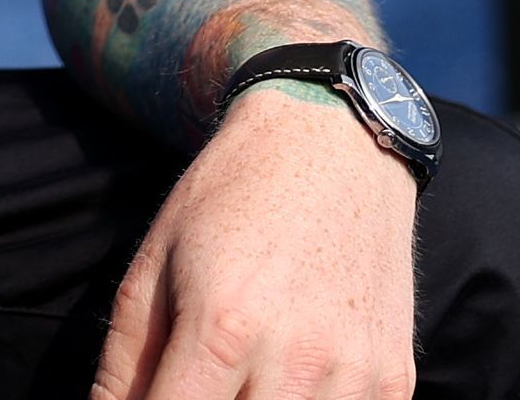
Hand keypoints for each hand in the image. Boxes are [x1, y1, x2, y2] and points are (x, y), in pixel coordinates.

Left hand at [95, 84, 423, 399]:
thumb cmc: (232, 197)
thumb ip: (125, 361)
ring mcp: (353, 374)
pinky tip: (297, 374)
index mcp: (223, 328)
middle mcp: (294, 359)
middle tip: (201, 380)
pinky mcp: (395, 379)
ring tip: (249, 373)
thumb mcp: (155, 262)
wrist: (336, 143)